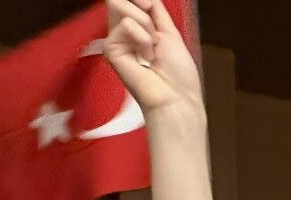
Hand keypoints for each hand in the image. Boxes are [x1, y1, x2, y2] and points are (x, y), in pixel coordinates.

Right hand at [104, 0, 203, 117]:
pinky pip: (127, 25)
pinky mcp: (110, 48)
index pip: (130, 1)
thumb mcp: (171, 33)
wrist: (177, 98)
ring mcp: (116, 40)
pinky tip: (145, 58)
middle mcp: (124, 33)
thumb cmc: (179, 76)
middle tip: (156, 35)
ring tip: (152, 51)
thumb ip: (156, 10)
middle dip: (144, 9)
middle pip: (120, 0)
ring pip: (122, 7)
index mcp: (139, 29)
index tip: (150, 5)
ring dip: (147, 27)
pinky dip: (143, 39)